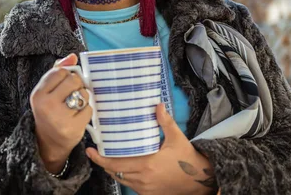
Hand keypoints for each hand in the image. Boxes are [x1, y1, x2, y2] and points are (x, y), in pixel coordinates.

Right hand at [31, 54, 91, 173]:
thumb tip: (73, 56)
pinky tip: (78, 116)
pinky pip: (89, 109)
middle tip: (72, 93)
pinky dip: (87, 111)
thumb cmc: (50, 110)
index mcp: (38, 94)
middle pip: (73, 80)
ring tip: (74, 106)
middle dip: (77, 85)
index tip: (63, 84)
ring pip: (83, 94)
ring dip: (83, 98)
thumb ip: (57, 70)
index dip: (66, 75)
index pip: (59, 71)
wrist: (49, 142)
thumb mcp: (47, 91)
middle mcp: (46, 106)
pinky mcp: (73, 128)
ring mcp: (60, 118)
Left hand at [86, 104, 217, 194]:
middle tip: (95, 151)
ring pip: (121, 179)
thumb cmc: (187, 159)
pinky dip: (124, 176)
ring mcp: (145, 189)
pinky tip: (123, 166)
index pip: (115, 164)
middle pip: (114, 172)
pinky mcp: (149, 194)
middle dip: (103, 163)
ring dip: (113, 169)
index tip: (89, 151)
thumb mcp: (177, 138)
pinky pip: (130, 185)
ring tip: (107, 157)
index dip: (99, 159)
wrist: (200, 180)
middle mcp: (143, 179)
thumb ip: (165, 122)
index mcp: (147, 165)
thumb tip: (157, 105)